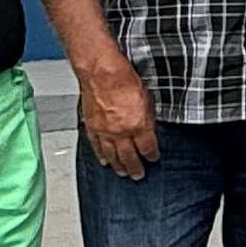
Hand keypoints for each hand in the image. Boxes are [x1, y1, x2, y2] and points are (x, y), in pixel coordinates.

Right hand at [80, 56, 159, 179]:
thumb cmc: (124, 79)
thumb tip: (149, 128)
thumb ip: (148, 117)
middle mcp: (121, 132)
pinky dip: (101, 155)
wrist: (101, 71)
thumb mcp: (147, 98)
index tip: (153, 159)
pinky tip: (104, 161)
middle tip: (138, 175)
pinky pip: (97, 146)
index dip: (151, 156)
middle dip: (135, 168)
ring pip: (112, 156)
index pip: (147, 148)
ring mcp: (104, 131)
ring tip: (122, 173)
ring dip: (118, 166)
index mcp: (138, 125)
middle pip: (129, 157)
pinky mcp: (92, 127)